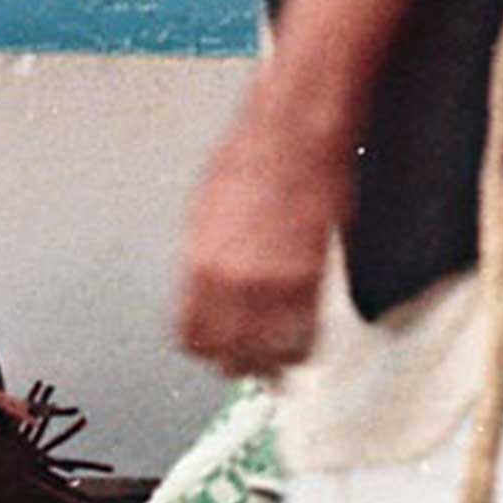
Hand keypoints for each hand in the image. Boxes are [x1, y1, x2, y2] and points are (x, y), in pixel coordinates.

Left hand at [177, 85, 349, 378]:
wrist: (291, 135)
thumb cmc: (248, 162)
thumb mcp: (204, 215)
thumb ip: (205, 262)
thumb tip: (205, 294)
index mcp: (195, 266)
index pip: (191, 335)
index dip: (206, 350)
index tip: (216, 354)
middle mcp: (227, 281)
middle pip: (228, 353)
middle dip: (239, 363)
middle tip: (251, 367)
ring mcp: (270, 283)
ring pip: (269, 353)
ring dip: (273, 362)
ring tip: (278, 364)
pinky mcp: (311, 277)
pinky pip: (305, 336)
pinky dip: (302, 347)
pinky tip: (301, 345)